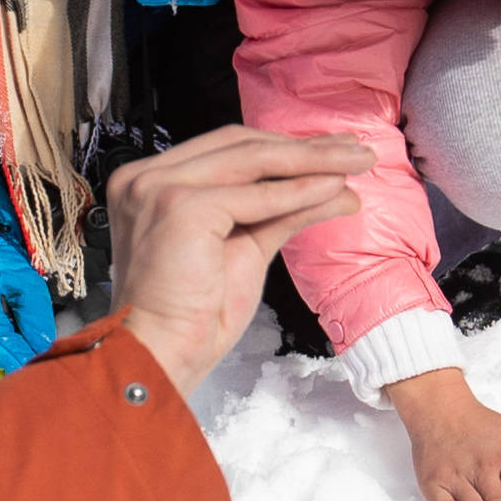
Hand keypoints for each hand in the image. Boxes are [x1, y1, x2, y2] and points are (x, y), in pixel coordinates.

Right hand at [98, 126, 367, 389]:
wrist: (159, 355)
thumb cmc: (191, 315)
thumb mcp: (245, 247)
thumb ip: (281, 210)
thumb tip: (334, 187)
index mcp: (152, 183)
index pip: (226, 149)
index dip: (282, 147)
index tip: (330, 151)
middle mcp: (145, 177)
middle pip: (239, 145)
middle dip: (304, 148)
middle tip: (355, 151)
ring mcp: (159, 188)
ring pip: (251, 160)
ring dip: (311, 160)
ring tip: (355, 162)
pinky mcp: (179, 206)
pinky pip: (255, 195)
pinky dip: (299, 191)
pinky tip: (332, 189)